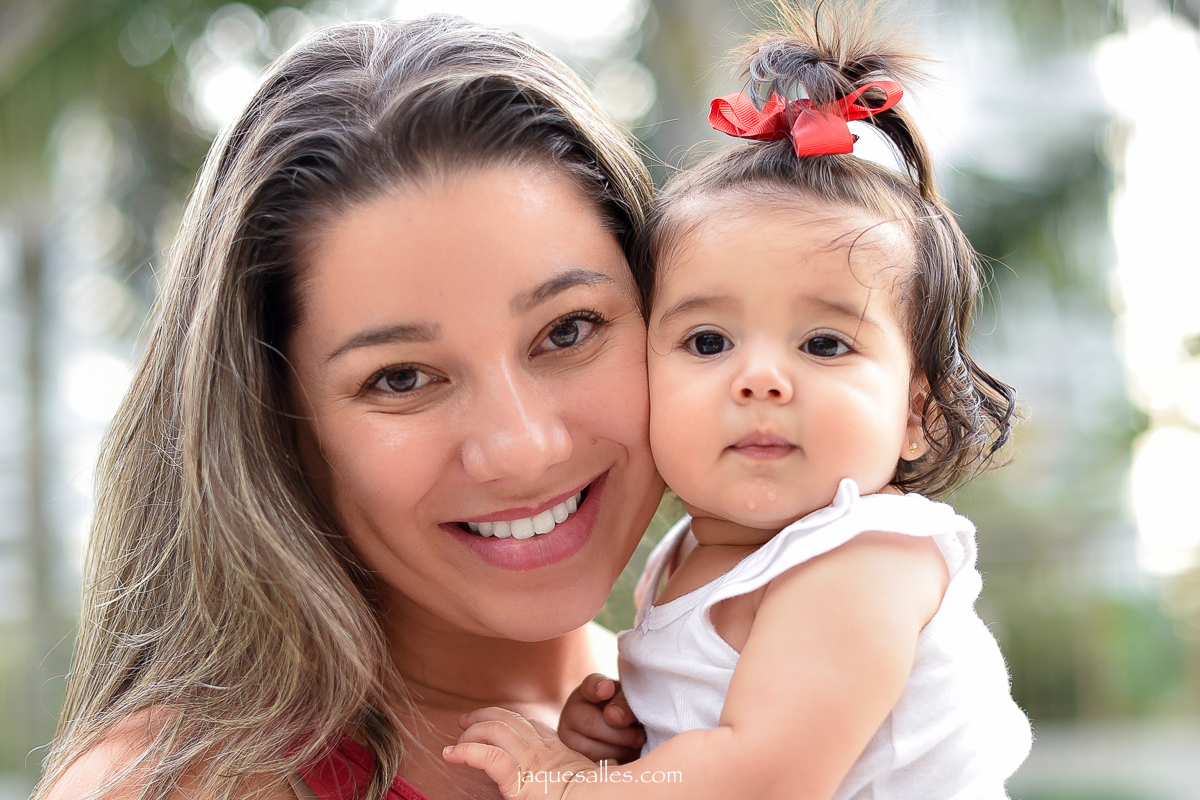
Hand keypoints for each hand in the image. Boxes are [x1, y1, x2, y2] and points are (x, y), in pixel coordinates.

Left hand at [444, 707, 598, 799]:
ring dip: (472, 732)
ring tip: (456, 743)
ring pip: (496, 730)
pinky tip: (453, 755)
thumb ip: (574, 772)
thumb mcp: (587, 779)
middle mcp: (543, 749)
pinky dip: (467, 751)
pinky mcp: (519, 779)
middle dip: (483, 716)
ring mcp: (531, 760)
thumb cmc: (597, 795)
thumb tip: (589, 773)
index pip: (530, 724)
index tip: (491, 720)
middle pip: (509, 718)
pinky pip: (489, 757)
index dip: (507, 718)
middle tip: (464, 722)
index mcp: (558, 749)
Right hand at [558, 673, 643, 763]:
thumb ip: (623, 703)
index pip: (590, 686)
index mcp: (588, 692)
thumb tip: (615, 717)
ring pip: (590, 749)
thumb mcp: (628, 702)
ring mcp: (569, 738)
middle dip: (619, 734)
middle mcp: (572, 712)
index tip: (608, 689)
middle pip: (589, 723)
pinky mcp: (575, 760)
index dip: (598, 687)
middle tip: (640, 736)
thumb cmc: (626, 713)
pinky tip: (625, 756)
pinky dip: (614, 763)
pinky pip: (593, 767)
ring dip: (619, 750)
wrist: (622, 735)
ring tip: (634, 745)